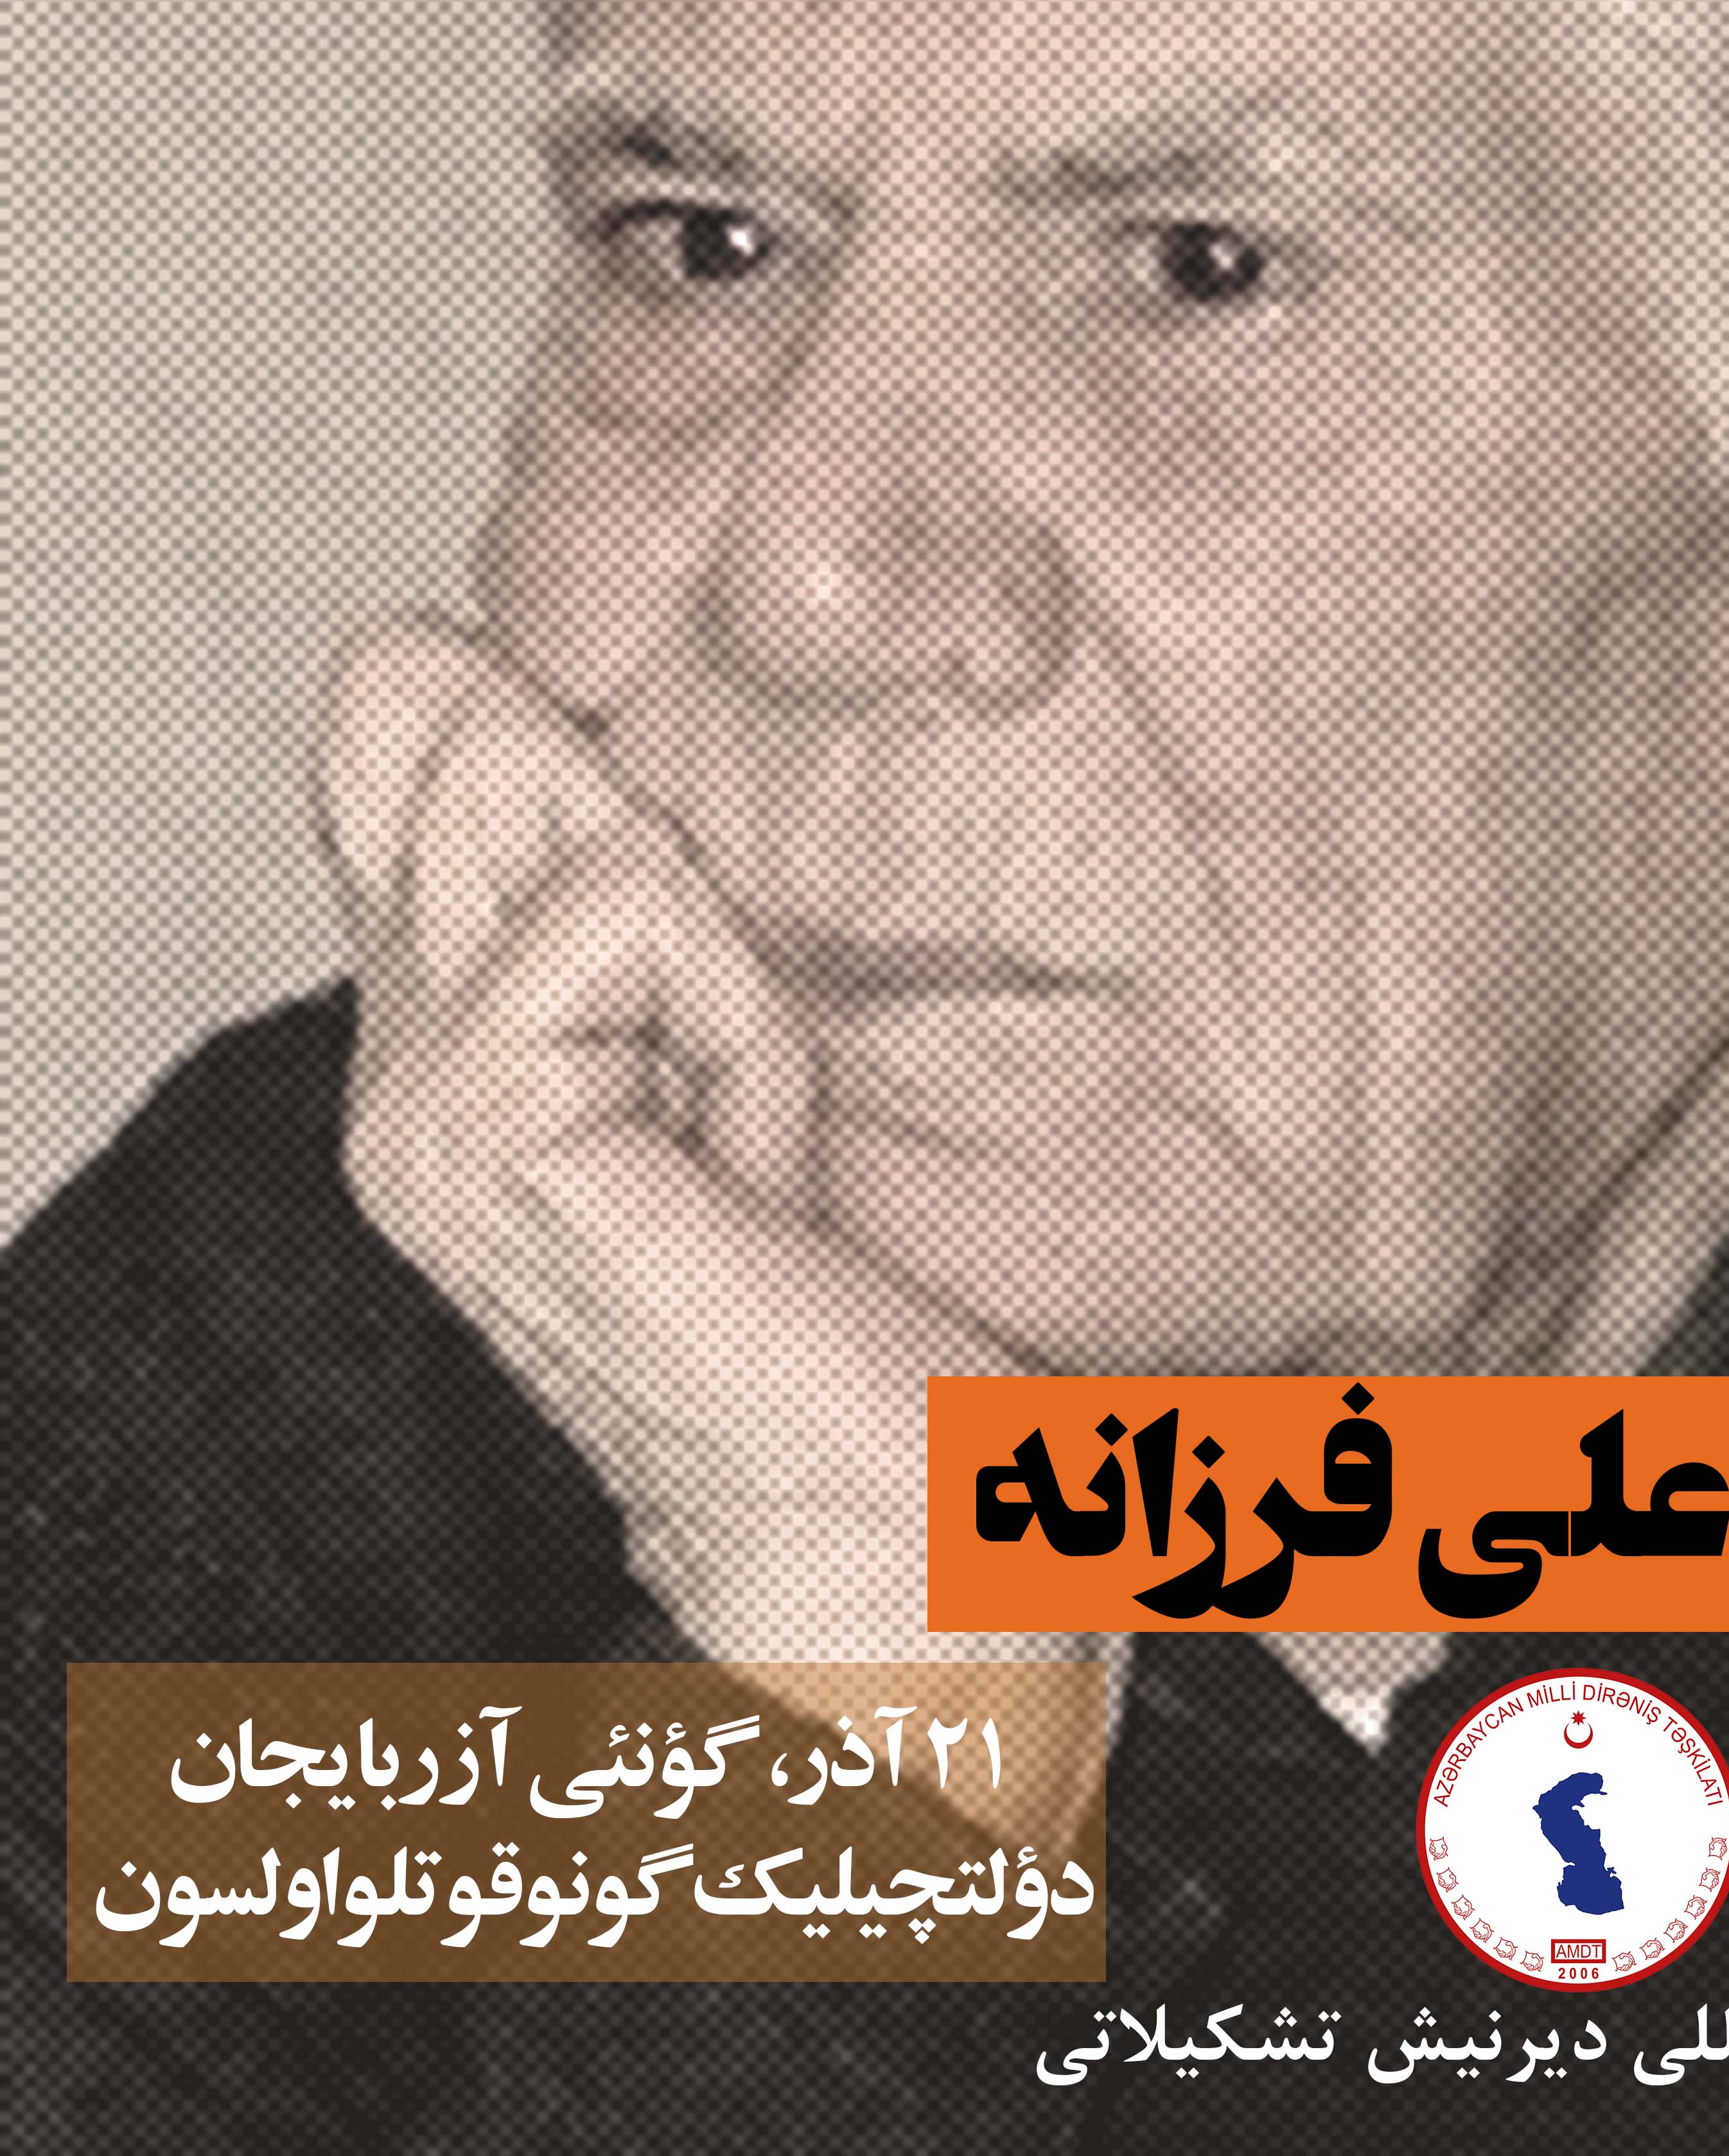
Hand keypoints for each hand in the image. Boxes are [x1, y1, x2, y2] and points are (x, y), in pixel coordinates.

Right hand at [315, 616, 1018, 1665]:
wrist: (870, 1505)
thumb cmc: (836, 1278)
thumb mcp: (732, 1008)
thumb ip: (636, 862)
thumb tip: (574, 690)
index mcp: (436, 1001)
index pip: (412, 700)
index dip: (576, 742)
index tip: (699, 955)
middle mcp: (390, 1040)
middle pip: (461, 709)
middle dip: (660, 849)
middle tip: (723, 1054)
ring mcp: (410, 1093)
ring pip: (570, 812)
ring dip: (716, 953)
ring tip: (740, 1116)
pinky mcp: (467, 1121)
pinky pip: (622, 907)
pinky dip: (732, 1017)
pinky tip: (748, 1156)